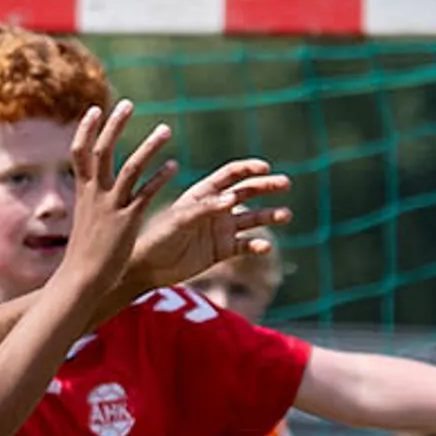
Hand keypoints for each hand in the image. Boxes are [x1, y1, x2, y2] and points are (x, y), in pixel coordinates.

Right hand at [53, 103, 181, 302]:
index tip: (95, 109)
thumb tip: (91, 187)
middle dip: (114, 126)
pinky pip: (147, 194)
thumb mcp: (85, 219)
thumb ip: (90, 199)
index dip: (85, 129)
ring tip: (166, 129)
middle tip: (128, 104)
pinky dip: (160, 178)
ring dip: (148, 147)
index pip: (79, 152)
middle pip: (102, 151)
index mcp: (83, 191)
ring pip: (130, 168)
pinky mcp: (128, 221)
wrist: (82, 279)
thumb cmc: (85, 252)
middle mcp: (94, 194)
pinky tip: (175, 167)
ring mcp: (111, 206)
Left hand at [124, 156, 291, 298]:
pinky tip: (265, 247)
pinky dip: (258, 245)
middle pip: (247, 192)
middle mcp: (216, 209)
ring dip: (270, 214)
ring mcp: (221, 230)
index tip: (266, 168)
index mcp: (203, 194)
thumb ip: (205, 209)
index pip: (230, 175)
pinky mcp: (223, 251)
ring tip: (286, 214)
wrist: (148, 268)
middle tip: (286, 183)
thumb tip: (234, 199)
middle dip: (267, 186)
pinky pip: (246, 245)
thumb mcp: (180, 220)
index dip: (249, 169)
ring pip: (253, 218)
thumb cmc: (158, 238)